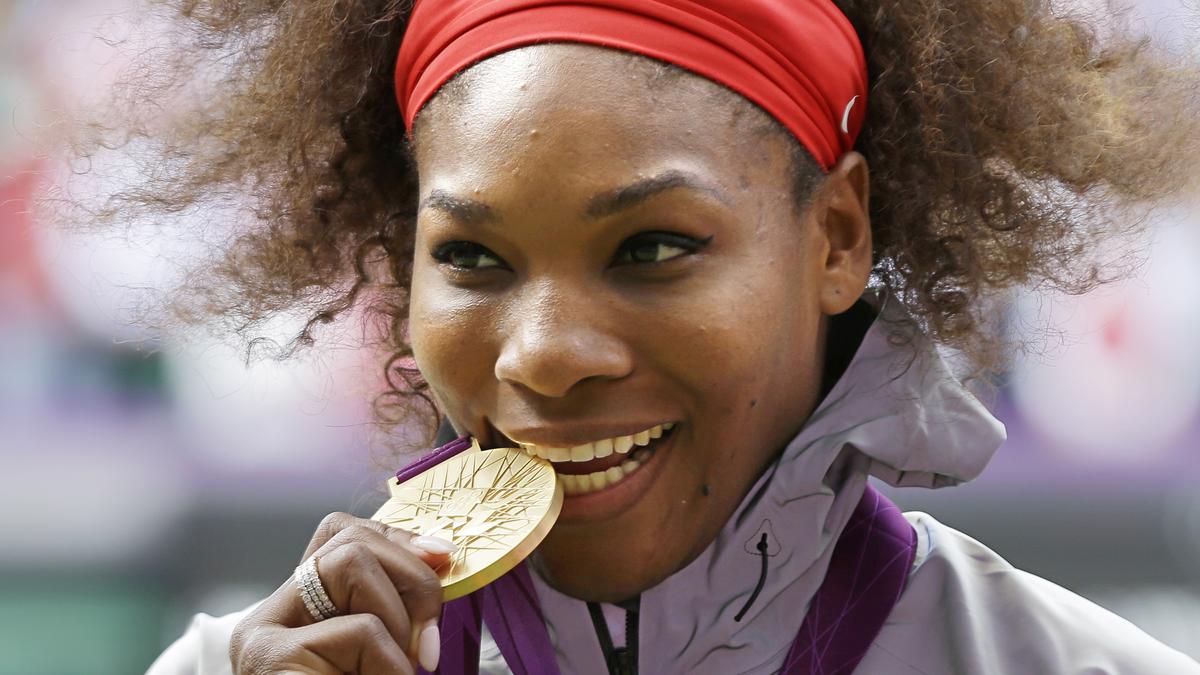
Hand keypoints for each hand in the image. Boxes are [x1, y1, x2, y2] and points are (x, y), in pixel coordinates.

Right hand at [229, 512, 456, 673]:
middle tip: (430, 643)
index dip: (400, 539)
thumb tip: (439, 553)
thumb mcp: (381, 652)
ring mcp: (262, 634)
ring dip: (399, 623)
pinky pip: (360, 628)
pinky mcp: (269, 656)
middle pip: (350, 539)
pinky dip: (390, 665)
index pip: (342, 536)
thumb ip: (396, 609)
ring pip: (352, 564)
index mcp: (295, 613)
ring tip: (399, 673)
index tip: (444, 556)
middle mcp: (269, 616)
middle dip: (411, 576)